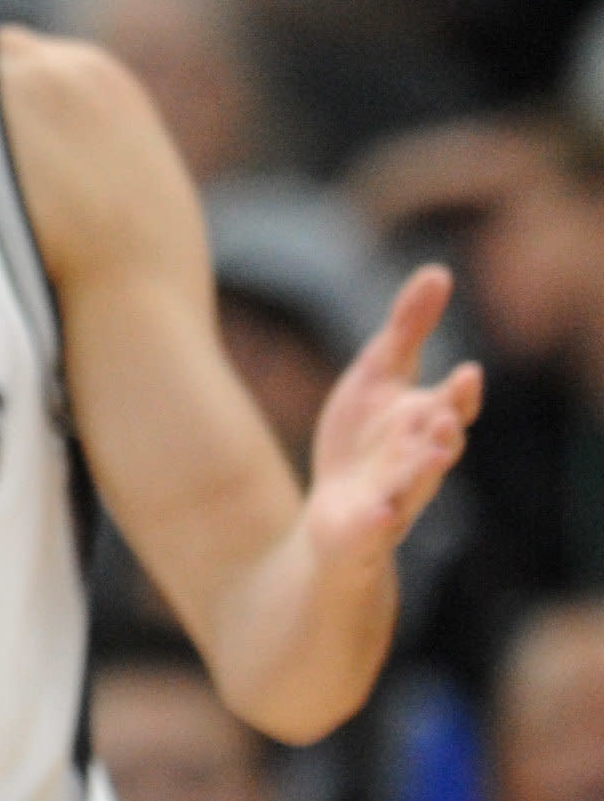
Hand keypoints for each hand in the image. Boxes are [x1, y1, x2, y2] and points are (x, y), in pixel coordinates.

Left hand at [303, 266, 482, 565]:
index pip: (453, 405)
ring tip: (431, 455)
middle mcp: (419, 460)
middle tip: (446, 414)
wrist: (334, 513)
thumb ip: (407, 329)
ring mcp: (396, 497)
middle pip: (439, 445)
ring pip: (416, 486)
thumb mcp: (377, 375)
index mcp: (425, 422)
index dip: (461, 393)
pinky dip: (380, 521)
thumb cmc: (363, 439)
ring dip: (425, 471)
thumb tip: (438, 271)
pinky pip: (377, 528)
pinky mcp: (366, 530)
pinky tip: (379, 513)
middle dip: (446, 431)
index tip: (465, 373)